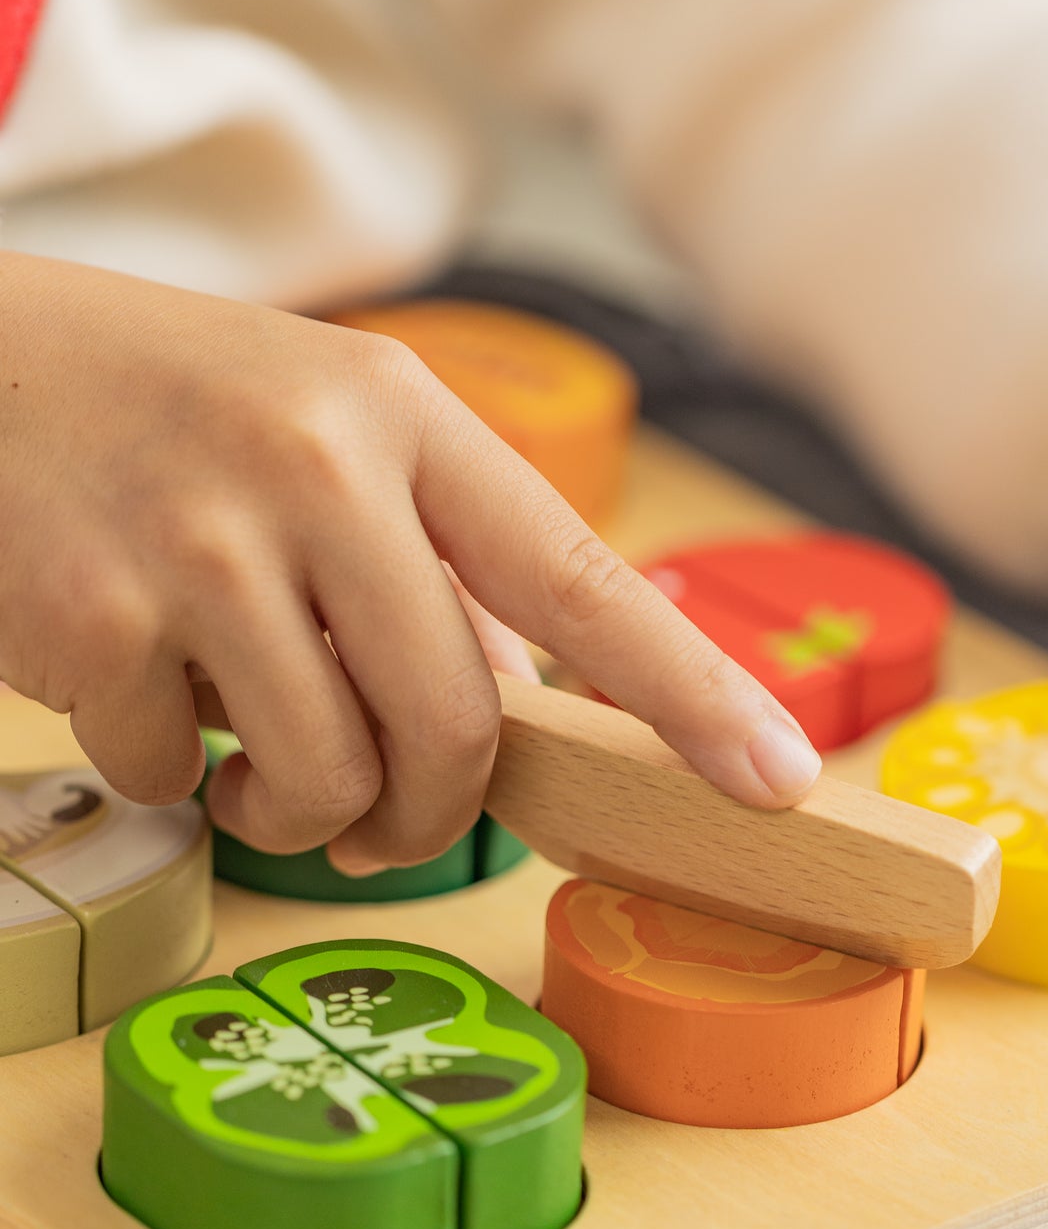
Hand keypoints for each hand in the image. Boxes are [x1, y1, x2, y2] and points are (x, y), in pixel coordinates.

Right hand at [0, 253, 820, 875]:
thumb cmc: (175, 409)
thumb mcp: (326, 430)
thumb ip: (432, 554)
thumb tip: (510, 705)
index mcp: (402, 412)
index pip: (576, 574)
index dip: (687, 692)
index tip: (779, 779)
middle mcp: (314, 466)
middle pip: (451, 721)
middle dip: (428, 810)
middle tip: (381, 820)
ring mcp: (198, 541)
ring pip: (322, 777)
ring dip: (296, 812)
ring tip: (249, 757)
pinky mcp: (89, 616)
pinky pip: (178, 778)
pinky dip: (169, 771)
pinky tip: (136, 685)